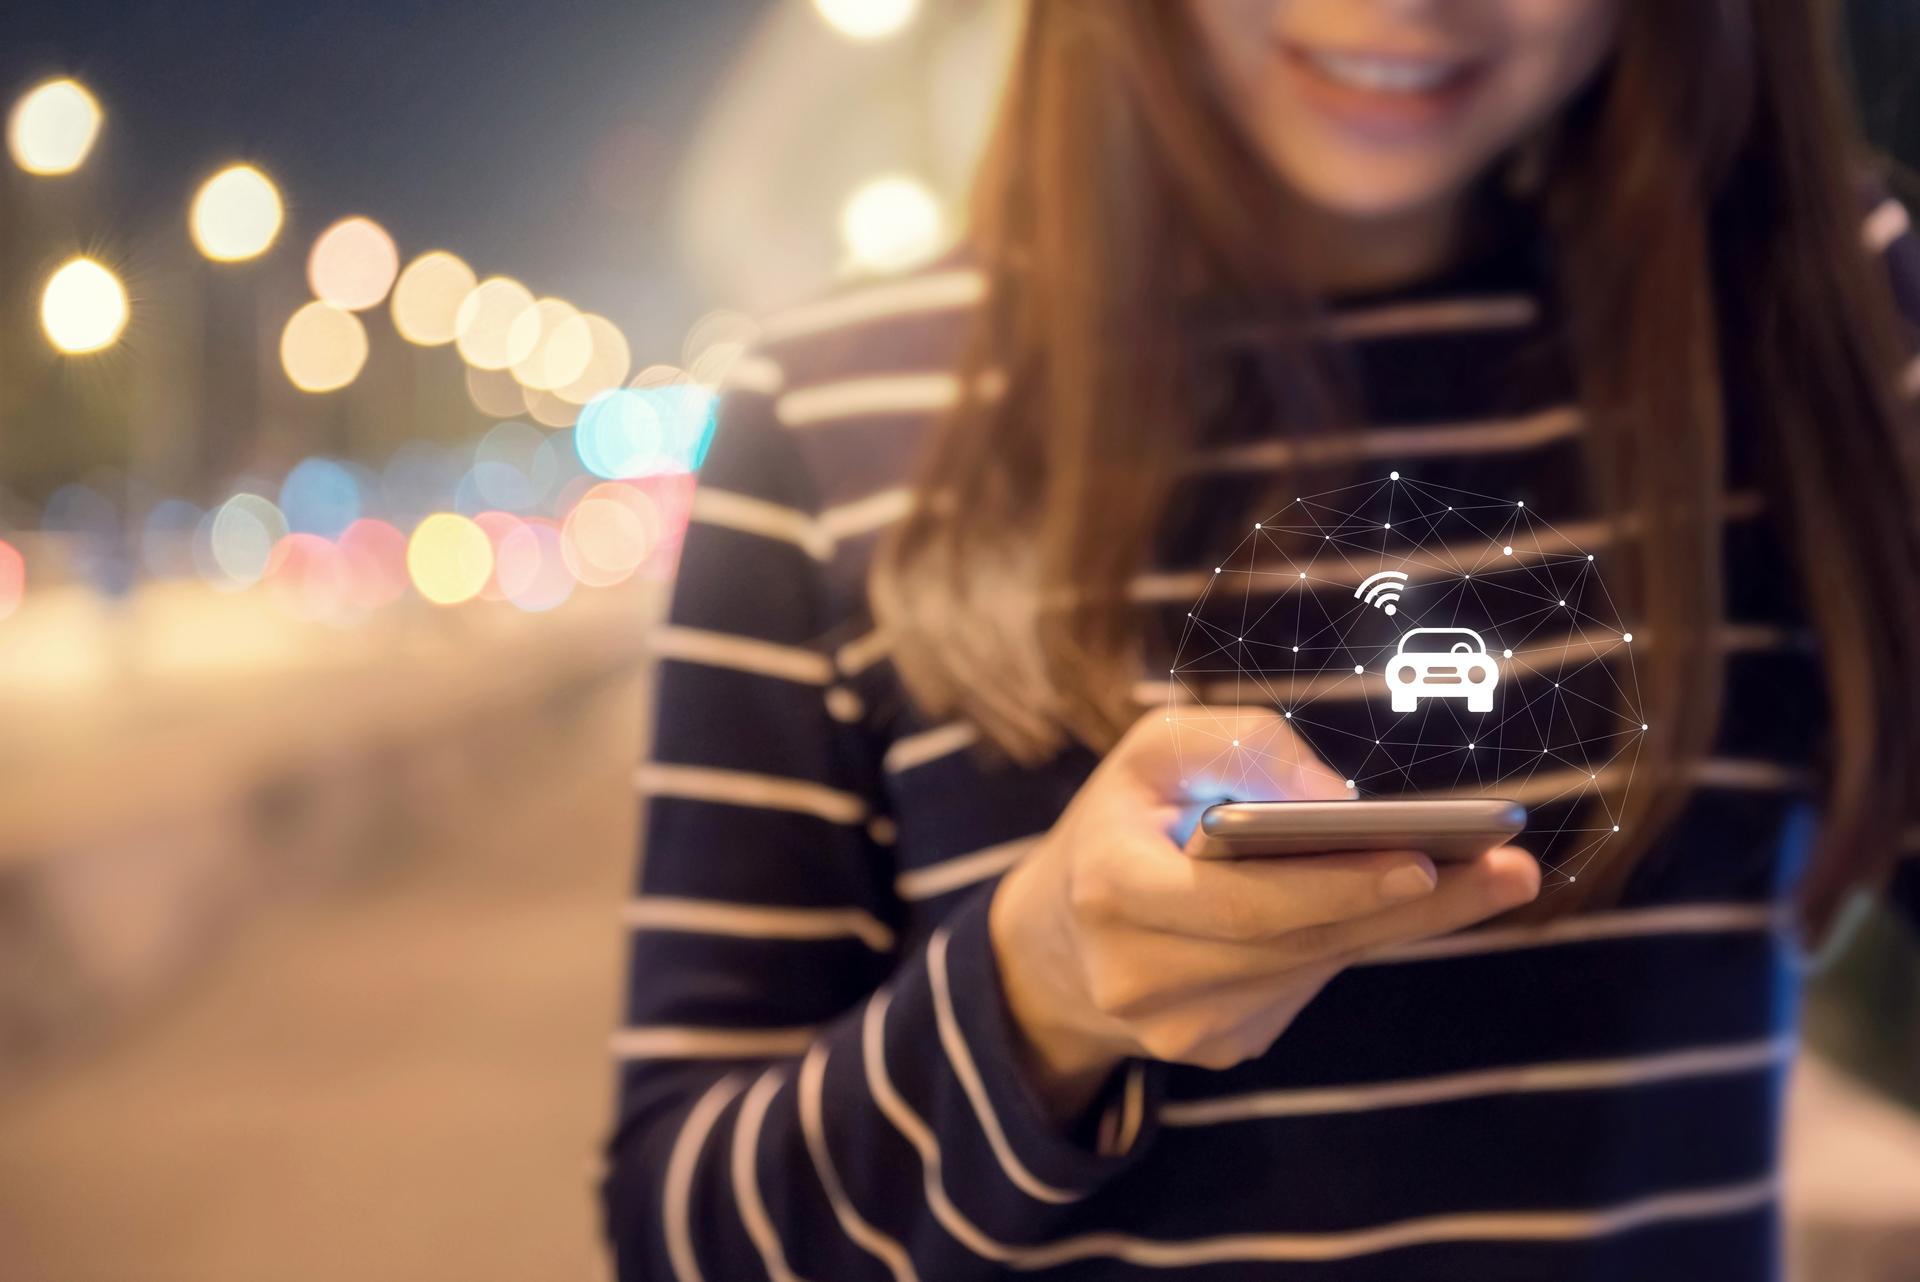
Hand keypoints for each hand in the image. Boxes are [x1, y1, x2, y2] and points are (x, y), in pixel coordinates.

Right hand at [988, 707, 1540, 1123]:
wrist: (1059, 939)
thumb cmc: (1126, 819)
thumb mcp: (1159, 751)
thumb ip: (1244, 748)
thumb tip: (1341, 802)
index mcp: (1111, 888)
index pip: (1239, 898)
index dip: (1334, 885)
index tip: (1426, 860)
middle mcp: (1136, 974)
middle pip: (1299, 940)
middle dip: (1410, 902)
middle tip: (1511, 870)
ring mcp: (1175, 1027)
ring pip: (1312, 967)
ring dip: (1400, 921)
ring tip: (1495, 877)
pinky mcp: (1213, 1050)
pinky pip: (1302, 988)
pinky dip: (1348, 940)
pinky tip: (1399, 903)